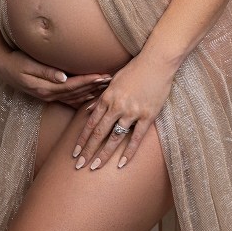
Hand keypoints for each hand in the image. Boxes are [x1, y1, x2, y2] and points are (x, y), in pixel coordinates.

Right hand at [0, 40, 110, 107]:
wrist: (3, 68)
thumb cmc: (15, 62)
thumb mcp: (27, 66)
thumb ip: (46, 72)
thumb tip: (63, 77)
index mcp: (46, 88)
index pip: (73, 86)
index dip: (88, 81)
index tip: (103, 76)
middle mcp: (49, 94)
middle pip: (77, 93)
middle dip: (95, 87)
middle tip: (111, 80)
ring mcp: (49, 96)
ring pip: (75, 97)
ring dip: (91, 92)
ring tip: (106, 86)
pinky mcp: (49, 94)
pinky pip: (69, 99)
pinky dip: (82, 98)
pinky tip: (92, 96)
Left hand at [71, 52, 174, 170]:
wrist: (156, 62)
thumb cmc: (135, 69)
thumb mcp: (113, 80)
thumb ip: (100, 97)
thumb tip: (87, 110)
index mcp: (107, 97)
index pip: (91, 123)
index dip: (82, 139)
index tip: (75, 152)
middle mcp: (117, 106)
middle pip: (99, 133)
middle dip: (88, 151)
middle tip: (79, 165)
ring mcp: (132, 112)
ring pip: (115, 137)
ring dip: (104, 154)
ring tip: (95, 167)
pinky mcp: (147, 115)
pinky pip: (136, 137)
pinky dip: (129, 152)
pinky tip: (121, 164)